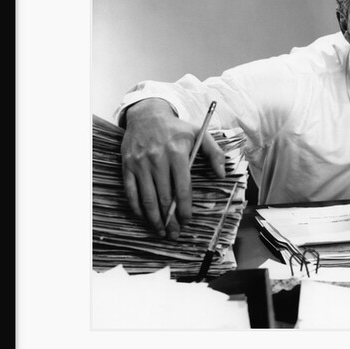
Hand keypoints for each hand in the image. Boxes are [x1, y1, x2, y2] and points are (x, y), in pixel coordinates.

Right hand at [121, 99, 224, 237]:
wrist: (147, 115)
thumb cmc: (176, 128)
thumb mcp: (199, 134)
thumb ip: (214, 153)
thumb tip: (222, 174)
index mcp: (177, 153)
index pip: (182, 188)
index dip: (184, 208)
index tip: (187, 220)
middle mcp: (157, 159)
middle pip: (164, 197)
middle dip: (170, 219)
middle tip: (175, 233)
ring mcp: (140, 163)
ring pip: (147, 198)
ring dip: (154, 218)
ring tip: (161, 231)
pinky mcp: (128, 165)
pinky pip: (131, 191)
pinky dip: (137, 207)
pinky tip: (144, 217)